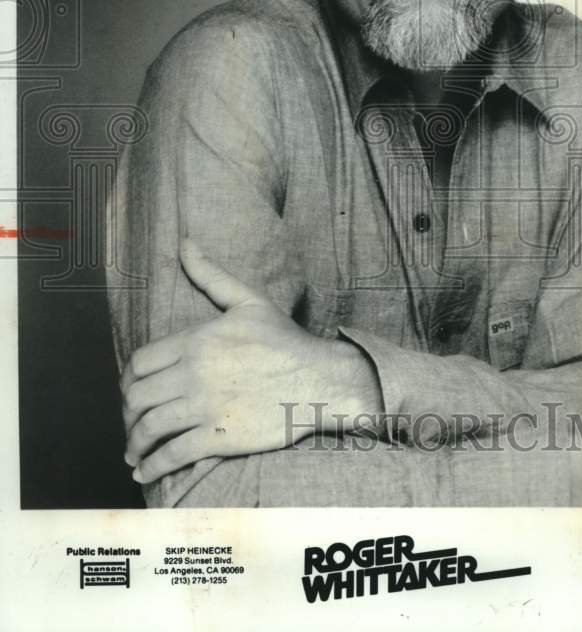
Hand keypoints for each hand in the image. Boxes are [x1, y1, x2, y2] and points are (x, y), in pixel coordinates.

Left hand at [121, 240, 376, 483]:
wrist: (319, 379)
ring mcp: (204, 406)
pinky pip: (171, 455)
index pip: (139, 363)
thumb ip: (211, 275)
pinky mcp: (218, 437)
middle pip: (137, 397)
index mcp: (195, 340)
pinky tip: (146, 471)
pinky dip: (152, 467)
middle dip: (129, 414)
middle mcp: (193, 373)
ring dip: (135, 444)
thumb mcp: (248, 300)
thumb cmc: (285, 340)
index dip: (128, 381)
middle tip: (134, 423)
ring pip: (149, 428)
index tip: (132, 392)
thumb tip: (185, 243)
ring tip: (136, 452)